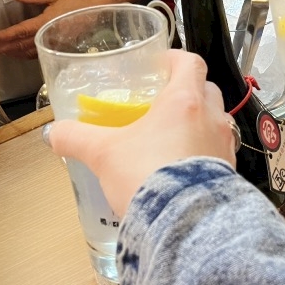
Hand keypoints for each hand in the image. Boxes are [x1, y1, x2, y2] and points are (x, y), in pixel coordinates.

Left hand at [0, 0, 123, 58]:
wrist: (99, 8)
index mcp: (44, 22)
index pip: (20, 32)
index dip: (4, 36)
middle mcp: (47, 36)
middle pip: (20, 46)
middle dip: (2, 48)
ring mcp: (53, 43)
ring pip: (28, 52)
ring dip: (11, 53)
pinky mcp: (58, 46)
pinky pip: (37, 54)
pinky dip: (24, 55)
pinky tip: (18, 53)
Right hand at [47, 50, 236, 216]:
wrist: (182, 224)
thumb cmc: (147, 175)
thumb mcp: (103, 154)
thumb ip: (76, 138)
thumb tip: (54, 133)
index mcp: (184, 100)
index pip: (190, 63)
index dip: (175, 60)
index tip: (160, 65)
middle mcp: (211, 118)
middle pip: (207, 90)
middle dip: (188, 92)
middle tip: (162, 103)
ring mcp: (224, 147)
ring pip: (215, 122)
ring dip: (198, 124)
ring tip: (171, 138)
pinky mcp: (230, 175)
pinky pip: (219, 154)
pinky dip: (204, 154)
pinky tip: (181, 170)